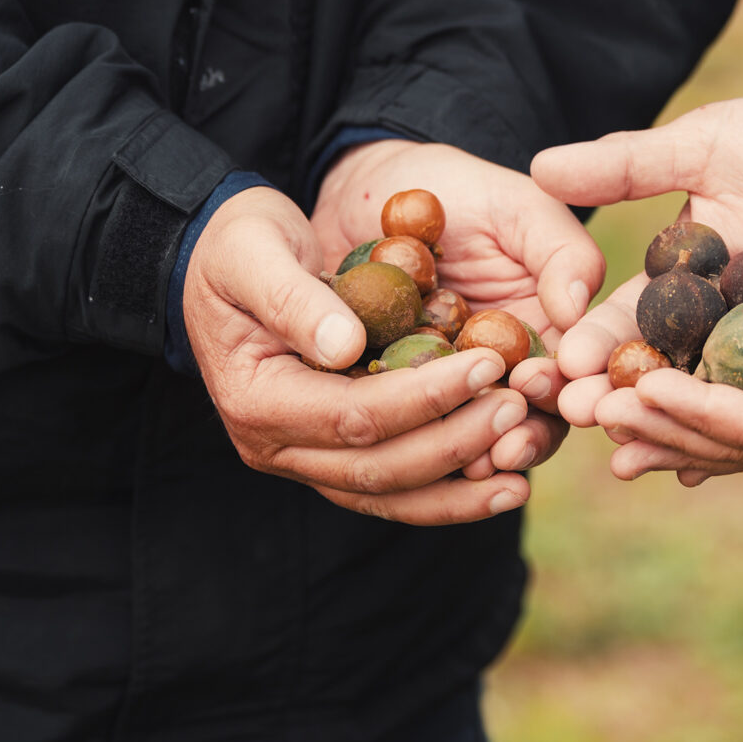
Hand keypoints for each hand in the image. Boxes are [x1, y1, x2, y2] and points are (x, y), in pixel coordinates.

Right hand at [182, 185, 531, 523]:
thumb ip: (293, 297)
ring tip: (522, 473)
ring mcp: (306, 460)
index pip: (352, 414)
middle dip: (453, 442)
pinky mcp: (334, 457)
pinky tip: (504, 485)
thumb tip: (346, 345)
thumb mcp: (252, 252)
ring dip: (459, 488)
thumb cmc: (237, 247)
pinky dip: (449, 493)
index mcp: (257, 399)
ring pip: (390, 493)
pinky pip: (396, 488)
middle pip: (377, 466)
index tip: (485, 364)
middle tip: (516, 406)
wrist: (220, 262)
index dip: (423, 396)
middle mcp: (277, 446)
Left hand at [315, 139, 608, 470]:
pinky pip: (419, 433)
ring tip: (474, 462)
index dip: (576, 385)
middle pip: (541, 418)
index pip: (583, 370)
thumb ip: (559, 251)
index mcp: (559, 330)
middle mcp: (519, 370)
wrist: (369, 192)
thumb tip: (580, 305)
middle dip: (531, 436)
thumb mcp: (518, 207)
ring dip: (483, 454)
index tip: (547, 385)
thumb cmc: (460, 191)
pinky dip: (423, 446)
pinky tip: (415, 449)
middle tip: (510, 445)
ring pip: (483, 438)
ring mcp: (462, 391)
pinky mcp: (405, 400)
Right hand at [531, 0, 742, 440]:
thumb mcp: (713, 144)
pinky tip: (717, 468)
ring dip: (679, 429)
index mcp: (687, 287)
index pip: (629, 323)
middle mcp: (725, 334)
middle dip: (627, 402)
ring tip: (638, 450)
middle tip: (585, 420)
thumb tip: (542, 166)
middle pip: (667, 380)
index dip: (596, 345)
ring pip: (724, 407)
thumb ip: (634, 164)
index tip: (562, 365)